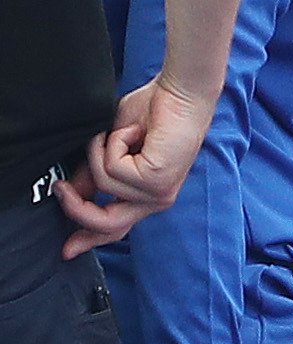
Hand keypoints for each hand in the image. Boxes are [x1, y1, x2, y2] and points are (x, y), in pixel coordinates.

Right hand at [59, 74, 217, 253]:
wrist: (179, 93)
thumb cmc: (151, 114)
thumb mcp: (112, 148)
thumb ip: (95, 175)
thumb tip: (72, 192)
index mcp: (146, 195)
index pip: (116, 227)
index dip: (88, 239)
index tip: (67, 249)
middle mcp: (155, 199)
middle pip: (108, 224)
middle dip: (77, 207)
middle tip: (62, 188)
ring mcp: (158, 192)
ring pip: (102, 184)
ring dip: (100, 152)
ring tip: (121, 133)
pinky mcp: (156, 180)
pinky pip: (112, 168)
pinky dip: (113, 143)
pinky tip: (135, 132)